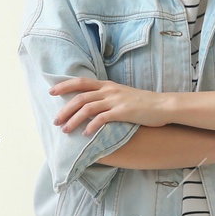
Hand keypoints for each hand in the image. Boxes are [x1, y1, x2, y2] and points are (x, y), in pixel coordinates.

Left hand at [50, 77, 169, 135]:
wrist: (163, 106)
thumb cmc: (143, 103)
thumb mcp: (122, 95)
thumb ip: (107, 97)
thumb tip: (92, 105)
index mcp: (107, 85)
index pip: (81, 81)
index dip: (64, 85)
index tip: (51, 91)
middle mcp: (109, 90)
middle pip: (80, 96)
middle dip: (64, 109)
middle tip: (55, 121)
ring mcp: (116, 100)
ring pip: (87, 108)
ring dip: (74, 120)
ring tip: (66, 130)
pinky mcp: (123, 112)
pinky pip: (102, 118)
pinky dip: (91, 126)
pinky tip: (86, 134)